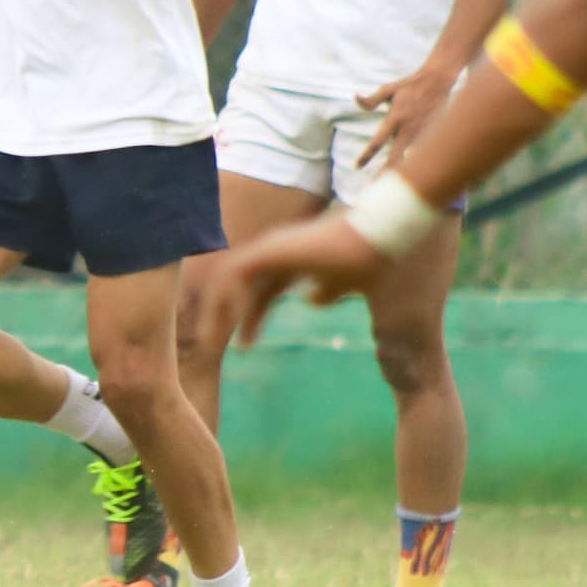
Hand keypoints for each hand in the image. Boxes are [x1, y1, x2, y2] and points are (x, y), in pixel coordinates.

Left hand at [207, 208, 390, 347]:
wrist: (376, 240)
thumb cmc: (365, 259)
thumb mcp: (343, 285)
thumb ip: (326, 293)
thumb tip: (310, 302)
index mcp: (290, 262)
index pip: (258, 293)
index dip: (248, 318)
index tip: (242, 346)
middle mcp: (275, 253)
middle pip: (237, 286)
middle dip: (222, 315)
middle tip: (212, 345)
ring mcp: (270, 248)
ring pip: (228, 279)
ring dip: (216, 309)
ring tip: (211, 340)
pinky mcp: (270, 249)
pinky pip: (235, 274)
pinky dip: (228, 297)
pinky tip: (232, 323)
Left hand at [356, 61, 454, 177]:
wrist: (439, 80)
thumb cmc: (410, 85)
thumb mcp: (388, 89)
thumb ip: (371, 100)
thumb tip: (355, 98)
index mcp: (395, 117)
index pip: (377, 141)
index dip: (366, 156)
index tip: (356, 167)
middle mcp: (409, 128)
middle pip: (395, 157)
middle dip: (385, 174)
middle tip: (374, 187)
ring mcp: (423, 132)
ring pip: (412, 158)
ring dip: (403, 171)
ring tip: (393, 188)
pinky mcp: (434, 133)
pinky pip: (424, 152)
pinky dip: (418, 163)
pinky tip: (415, 176)